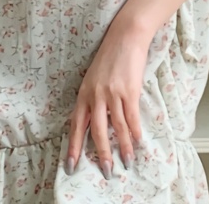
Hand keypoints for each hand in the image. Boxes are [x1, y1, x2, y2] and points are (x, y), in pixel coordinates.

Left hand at [65, 23, 149, 178]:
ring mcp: (113, 93)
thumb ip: (93, 98)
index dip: (74, 146)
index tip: (71, 165)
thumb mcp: (94, 77)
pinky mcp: (129, 90)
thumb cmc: (110, 56)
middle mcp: (96, 95)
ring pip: (117, 126)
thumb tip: (95, 121)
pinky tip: (137, 141)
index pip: (76, 124)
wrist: (125, 37)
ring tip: (126, 162)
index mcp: (84, 93)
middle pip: (97, 131)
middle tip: (106, 171)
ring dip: (122, 146)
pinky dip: (134, 131)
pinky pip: (131, 116)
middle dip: (102, 154)